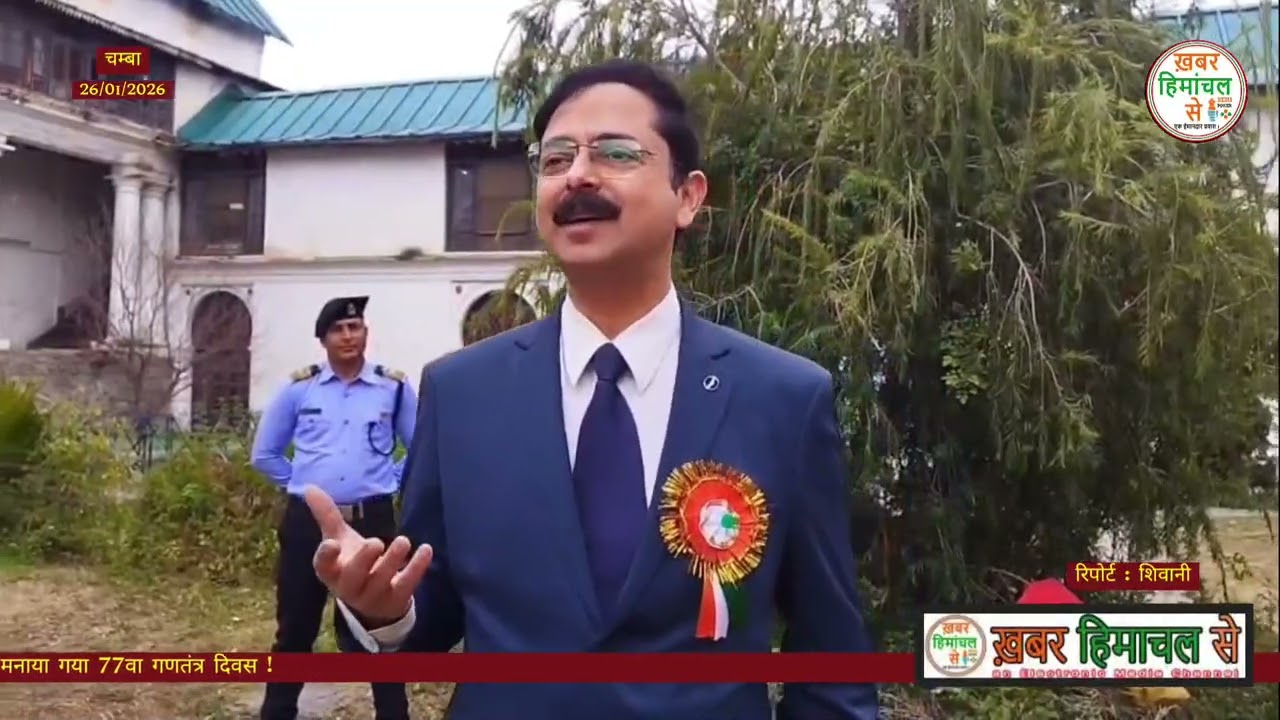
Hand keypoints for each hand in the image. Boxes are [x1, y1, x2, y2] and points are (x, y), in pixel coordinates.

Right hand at [305, 485, 432, 626]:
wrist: (375, 601)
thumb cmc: (352, 563)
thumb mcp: (340, 539)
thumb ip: (327, 515)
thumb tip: (308, 487)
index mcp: (332, 572)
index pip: (323, 567)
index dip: (326, 557)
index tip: (331, 543)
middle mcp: (349, 587)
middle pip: (353, 577)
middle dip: (364, 560)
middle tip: (376, 542)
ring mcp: (373, 596)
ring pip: (381, 580)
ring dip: (392, 560)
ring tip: (403, 541)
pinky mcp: (396, 600)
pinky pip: (407, 584)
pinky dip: (417, 567)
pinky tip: (426, 549)